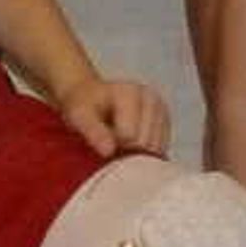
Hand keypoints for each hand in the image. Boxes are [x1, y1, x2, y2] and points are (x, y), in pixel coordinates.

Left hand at [49, 68, 169, 159]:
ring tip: (121, 140)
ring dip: (138, 152)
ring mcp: (162, 110)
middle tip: (112, 140)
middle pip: (145, 143)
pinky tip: (132, 144)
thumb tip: (109, 151)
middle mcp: (152, 98)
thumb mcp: (79, 115)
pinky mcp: (165, 123)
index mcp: (132, 93)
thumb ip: (93, 131)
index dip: (113, 143)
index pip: (129, 136)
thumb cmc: (84, 105)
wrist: (90, 96)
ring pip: (156, 149)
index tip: (102, 136)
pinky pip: (161, 150)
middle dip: (128, 149)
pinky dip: (146, 153)